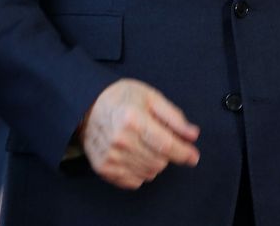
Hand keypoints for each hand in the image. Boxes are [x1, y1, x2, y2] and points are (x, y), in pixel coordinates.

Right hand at [80, 78, 199, 189]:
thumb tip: (193, 135)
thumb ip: (173, 117)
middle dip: (166, 154)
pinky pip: (134, 181)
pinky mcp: (104, 168)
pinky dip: (140, 172)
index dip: (184, 153)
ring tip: (144, 146)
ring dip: (153, 163)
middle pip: (160, 162)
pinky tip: (134, 156)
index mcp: (133, 119)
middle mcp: (120, 140)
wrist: (87, 105)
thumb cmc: (121, 99)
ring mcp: (110, 156)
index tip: (193, 156)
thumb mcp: (150, 97)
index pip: (166, 145)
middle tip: (158, 140)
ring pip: (149, 173)